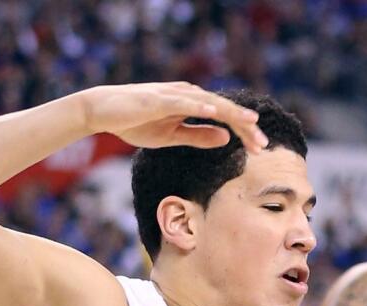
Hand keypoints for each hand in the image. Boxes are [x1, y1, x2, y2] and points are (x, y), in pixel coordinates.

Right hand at [80, 82, 268, 151]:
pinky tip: (216, 112)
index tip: (259, 149)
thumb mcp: (172, 135)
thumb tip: (226, 138)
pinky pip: (184, 101)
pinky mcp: (159, 98)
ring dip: (231, 114)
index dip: (243, 132)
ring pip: (209, 103)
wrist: (103, 111)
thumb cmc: (135, 122)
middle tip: (263, 144)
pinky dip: (200, 106)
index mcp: (191, 104)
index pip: (224, 118)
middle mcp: (187, 95)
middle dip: (244, 126)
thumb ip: (198, 136)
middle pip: (223, 110)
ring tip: (250, 124)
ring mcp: (173, 95)